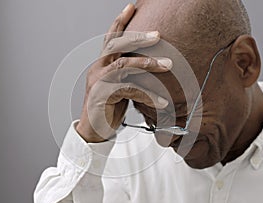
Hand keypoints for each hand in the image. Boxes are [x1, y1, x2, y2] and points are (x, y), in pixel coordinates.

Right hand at [76, 3, 172, 142]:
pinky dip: (148, 96)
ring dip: (147, 64)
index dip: (120, 22)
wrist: (94, 130)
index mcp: (102, 64)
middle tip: (158, 35)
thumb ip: (128, 74)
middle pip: (116, 45)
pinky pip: (129, 91)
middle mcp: (98, 69)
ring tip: (168, 65)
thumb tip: (148, 64)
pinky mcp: (103, 96)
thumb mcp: (119, 86)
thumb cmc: (109, 107)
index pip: (110, 39)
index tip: (131, 7)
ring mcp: (99, 82)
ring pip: (124, 65)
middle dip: (137, 37)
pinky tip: (163, 102)